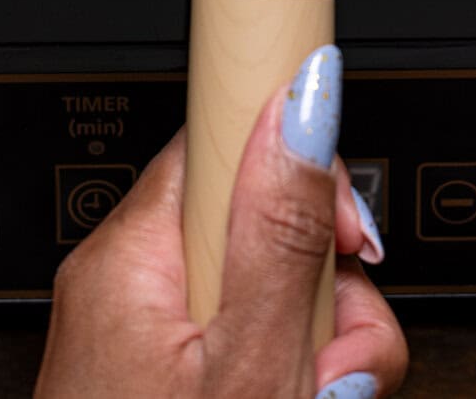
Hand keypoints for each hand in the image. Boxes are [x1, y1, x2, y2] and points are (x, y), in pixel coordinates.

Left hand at [35, 46, 407, 398]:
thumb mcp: (247, 368)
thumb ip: (281, 234)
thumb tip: (303, 103)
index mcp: (133, 254)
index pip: (223, 136)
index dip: (297, 166)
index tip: (346, 215)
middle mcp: (129, 285)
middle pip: (263, 226)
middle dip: (329, 293)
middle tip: (334, 363)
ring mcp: (145, 342)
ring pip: (269, 296)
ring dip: (321, 352)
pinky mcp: (164, 382)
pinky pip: (247, 348)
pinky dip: (288, 379)